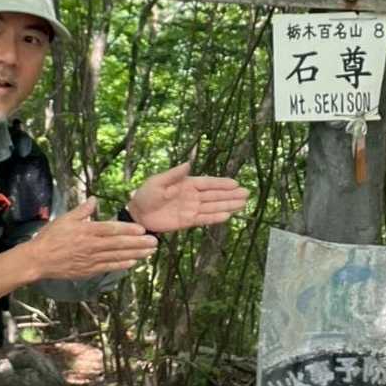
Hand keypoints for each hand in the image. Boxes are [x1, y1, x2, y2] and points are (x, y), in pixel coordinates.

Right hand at [23, 198, 157, 279]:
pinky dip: (122, 265)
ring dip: (135, 254)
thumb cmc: (51, 237)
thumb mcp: (65, 218)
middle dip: (139, 243)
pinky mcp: (89, 270)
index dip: (128, 230)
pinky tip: (133, 263)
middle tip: (154, 242)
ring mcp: (91, 259)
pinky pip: (109, 267)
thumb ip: (82, 210)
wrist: (39, 260)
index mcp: (87, 231)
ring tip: (149, 252)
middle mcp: (92, 246)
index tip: (142, 230)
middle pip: (119, 244)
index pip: (112, 229)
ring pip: (117, 256)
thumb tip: (93, 199)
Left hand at [125, 161, 249, 232]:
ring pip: (213, 207)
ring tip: (243, 204)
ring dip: (227, 205)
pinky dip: (215, 218)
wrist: (138, 214)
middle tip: (247, 194)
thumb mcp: (157, 181)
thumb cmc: (145, 194)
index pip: (208, 183)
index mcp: (186, 184)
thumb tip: (188, 164)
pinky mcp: (187, 221)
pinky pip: (204, 219)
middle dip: (230, 195)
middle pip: (215, 195)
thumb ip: (173, 175)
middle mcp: (192, 196)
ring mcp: (191, 209)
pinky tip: (228, 216)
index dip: (222, 184)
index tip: (236, 183)